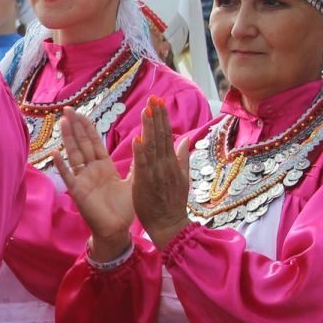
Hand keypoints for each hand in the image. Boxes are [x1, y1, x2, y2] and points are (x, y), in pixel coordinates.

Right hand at [52, 108, 134, 261]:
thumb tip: (144, 142)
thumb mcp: (133, 180)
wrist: (117, 229)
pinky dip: (61, 165)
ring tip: (63, 122)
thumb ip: (136, 162)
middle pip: (81, 144)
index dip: (88, 128)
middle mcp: (90, 170)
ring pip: (73, 155)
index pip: (94, 142)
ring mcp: (82, 180)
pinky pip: (68, 176)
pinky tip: (54, 153)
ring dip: (68, 138)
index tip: (82, 113)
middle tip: (68, 109)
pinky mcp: (78, 191)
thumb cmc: (124, 208)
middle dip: (76, 127)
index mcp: (103, 167)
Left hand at [130, 97, 190, 249]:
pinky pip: (142, 166)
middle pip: (161, 137)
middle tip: (153, 98)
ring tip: (146, 110)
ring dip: (149, 128)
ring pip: (152, 147)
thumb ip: (182, 158)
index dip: (162, 118)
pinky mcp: (146, 184)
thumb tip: (184, 139)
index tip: (159, 102)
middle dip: (157, 117)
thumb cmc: (172, 202)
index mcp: (172, 162)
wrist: (169, 224)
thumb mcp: (181, 177)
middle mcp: (166, 165)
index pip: (167, 135)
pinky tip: (138, 139)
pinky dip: (141, 152)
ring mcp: (156, 174)